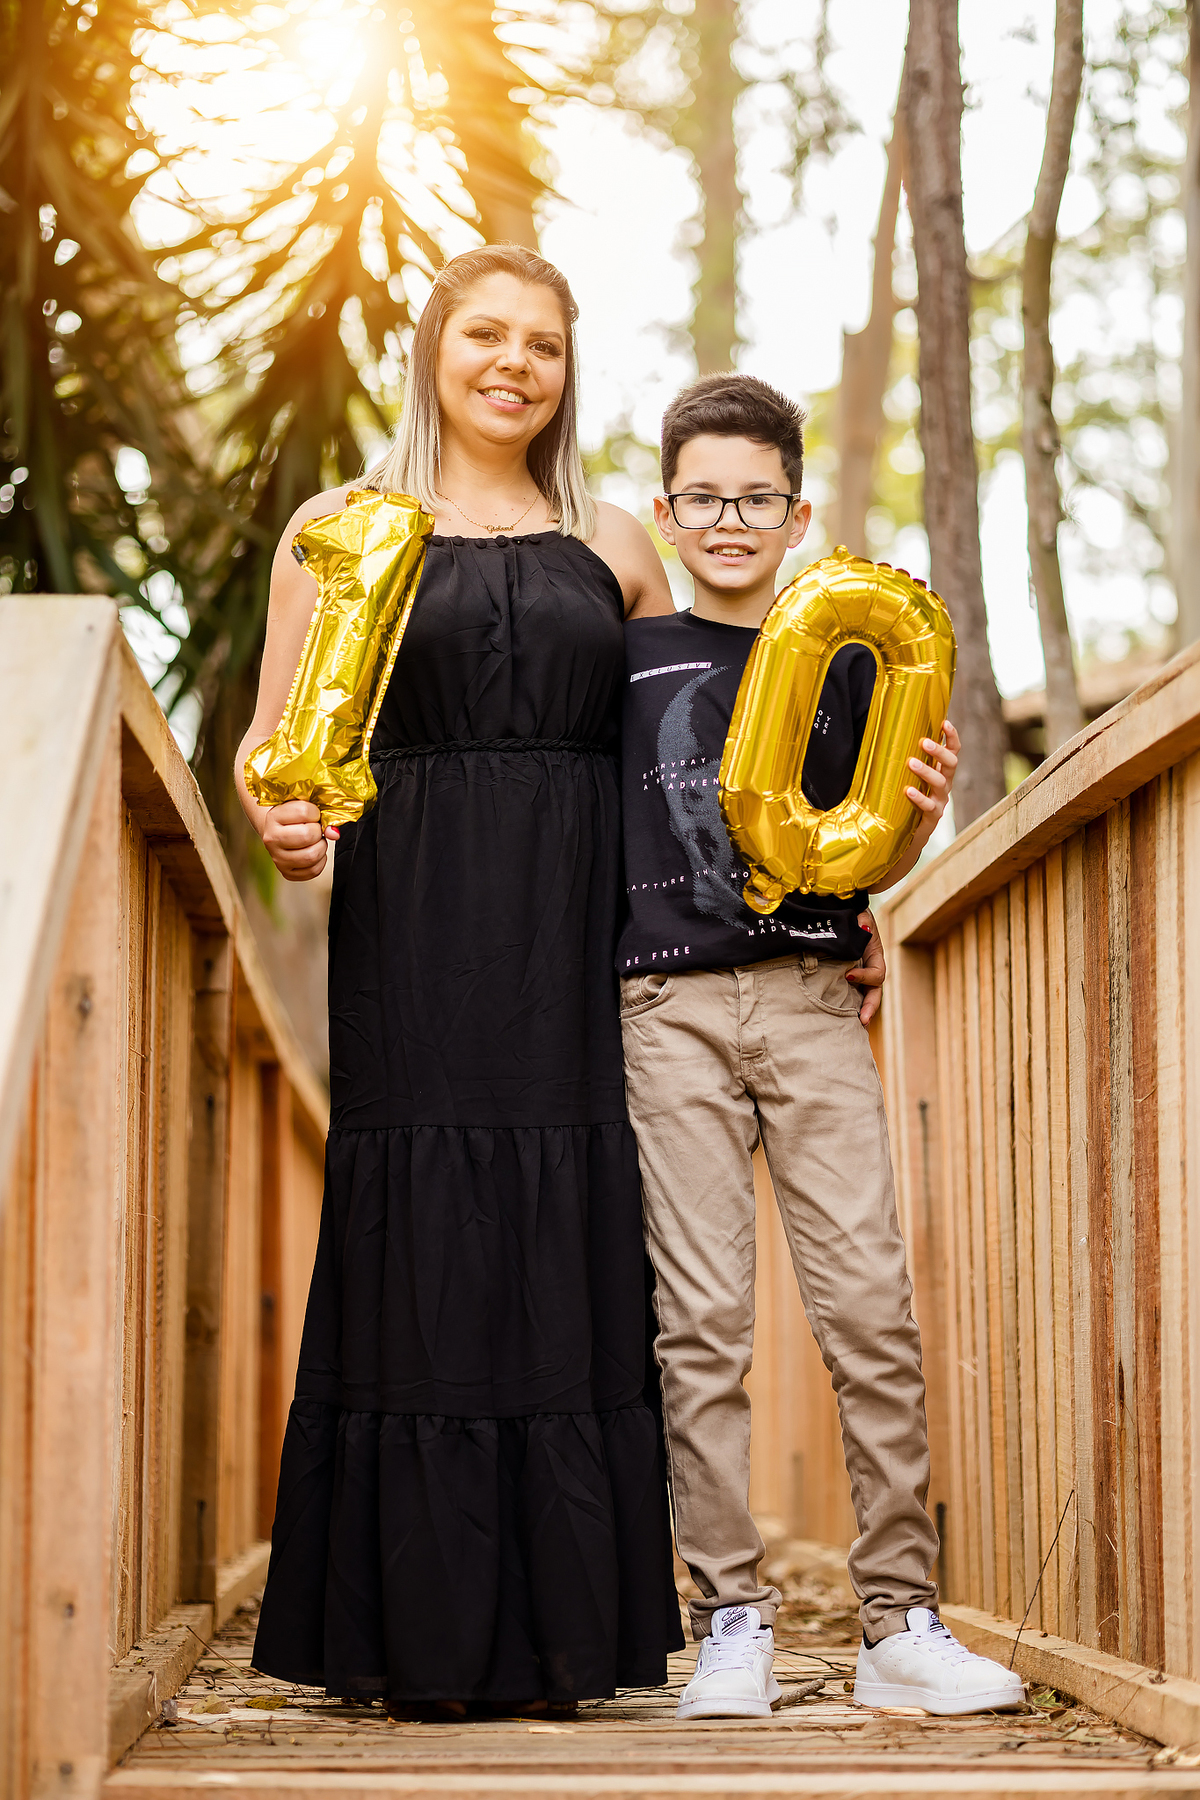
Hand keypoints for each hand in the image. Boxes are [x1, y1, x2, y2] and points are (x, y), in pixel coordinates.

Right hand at [261, 798, 338, 881]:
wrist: (277, 831)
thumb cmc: (292, 818)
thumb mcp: (303, 808)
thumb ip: (321, 815)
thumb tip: (334, 833)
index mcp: (274, 817)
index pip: (303, 811)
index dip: (315, 812)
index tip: (312, 814)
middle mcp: (272, 839)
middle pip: (307, 836)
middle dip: (318, 831)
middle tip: (315, 830)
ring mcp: (278, 858)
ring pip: (311, 856)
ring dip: (321, 847)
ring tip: (316, 841)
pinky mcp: (287, 873)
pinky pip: (313, 871)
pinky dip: (320, 861)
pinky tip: (314, 851)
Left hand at [847, 908, 885, 1027]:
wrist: (843, 911)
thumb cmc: (852, 913)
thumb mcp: (859, 916)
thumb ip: (861, 922)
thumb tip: (863, 926)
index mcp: (875, 956)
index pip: (877, 973)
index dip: (865, 976)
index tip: (848, 975)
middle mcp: (870, 968)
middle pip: (874, 993)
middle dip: (869, 1007)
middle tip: (862, 1020)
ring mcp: (859, 974)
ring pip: (863, 997)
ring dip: (860, 1011)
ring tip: (854, 1026)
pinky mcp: (845, 977)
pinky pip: (849, 994)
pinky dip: (846, 1006)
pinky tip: (837, 1019)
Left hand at [906, 719, 959, 832]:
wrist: (908, 832)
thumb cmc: (907, 798)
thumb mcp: (909, 776)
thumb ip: (907, 759)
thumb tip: (890, 733)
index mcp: (941, 771)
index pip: (952, 750)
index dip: (951, 737)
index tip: (945, 722)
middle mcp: (944, 783)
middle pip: (951, 764)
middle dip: (939, 751)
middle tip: (923, 741)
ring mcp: (940, 800)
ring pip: (941, 783)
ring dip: (926, 771)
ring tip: (911, 762)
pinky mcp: (932, 817)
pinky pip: (930, 806)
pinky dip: (920, 797)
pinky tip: (909, 791)